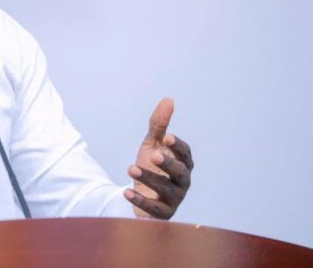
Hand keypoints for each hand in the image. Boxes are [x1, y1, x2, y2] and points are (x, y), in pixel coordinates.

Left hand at [124, 98, 193, 218]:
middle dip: (168, 163)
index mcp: (183, 162)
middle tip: (154, 155)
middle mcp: (182, 181)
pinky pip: (154, 209)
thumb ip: (159, 125)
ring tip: (130, 168)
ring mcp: (174, 198)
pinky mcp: (162, 213)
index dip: (178, 146)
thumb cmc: (152, 166)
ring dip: (149, 179)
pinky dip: (141, 201)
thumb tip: (168, 100)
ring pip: (166, 190)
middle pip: (179, 172)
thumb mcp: (153, 144)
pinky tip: (126, 192)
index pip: (185, 154)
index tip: (167, 137)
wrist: (140, 192)